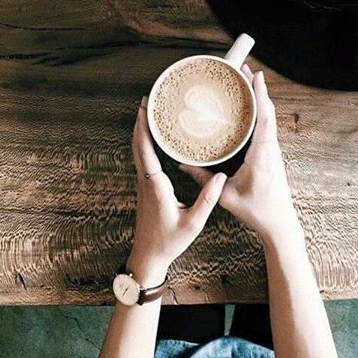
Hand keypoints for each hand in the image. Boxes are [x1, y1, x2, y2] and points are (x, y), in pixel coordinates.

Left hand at [127, 97, 226, 284]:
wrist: (148, 256)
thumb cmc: (169, 242)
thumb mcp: (193, 223)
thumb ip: (207, 199)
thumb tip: (220, 176)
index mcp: (156, 187)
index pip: (146, 151)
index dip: (144, 128)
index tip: (146, 108)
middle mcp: (145, 182)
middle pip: (137, 145)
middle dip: (140, 122)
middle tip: (147, 100)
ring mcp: (142, 185)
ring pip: (137, 152)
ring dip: (140, 131)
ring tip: (148, 113)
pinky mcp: (144, 189)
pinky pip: (141, 160)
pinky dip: (143, 144)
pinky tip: (151, 139)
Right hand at [179, 66, 293, 243]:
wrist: (279, 222)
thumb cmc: (257, 210)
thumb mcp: (225, 197)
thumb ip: (203, 179)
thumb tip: (183, 164)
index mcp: (262, 156)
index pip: (265, 120)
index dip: (260, 96)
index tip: (254, 76)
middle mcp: (270, 150)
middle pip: (267, 112)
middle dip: (256, 89)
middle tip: (241, 69)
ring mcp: (273, 151)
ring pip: (269, 118)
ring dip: (258, 99)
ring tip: (244, 81)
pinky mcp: (271, 155)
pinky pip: (267, 127)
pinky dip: (259, 112)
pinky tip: (249, 107)